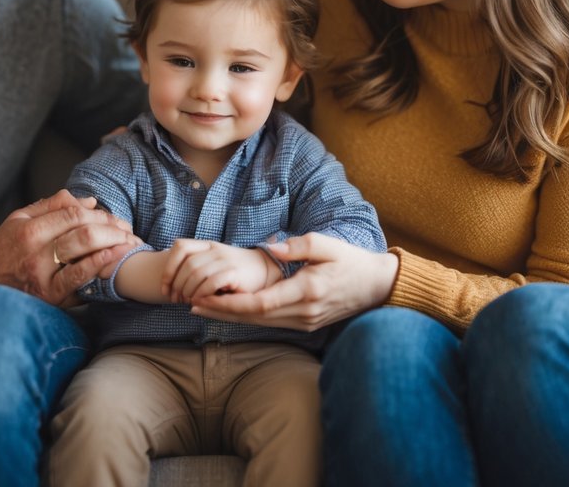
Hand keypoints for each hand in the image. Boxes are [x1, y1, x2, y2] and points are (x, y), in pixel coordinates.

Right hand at [0, 190, 137, 305]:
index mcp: (29, 229)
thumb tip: (88, 201)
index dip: (99, 214)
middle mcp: (35, 251)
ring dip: (113, 246)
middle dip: (112, 228)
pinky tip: (114, 260)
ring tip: (130, 243)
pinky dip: (99, 267)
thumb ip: (52, 207)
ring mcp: (42, 276)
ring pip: (84, 253)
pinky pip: (79, 281)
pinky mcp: (47, 297)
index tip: (114, 217)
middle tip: (129, 230)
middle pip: (84, 232)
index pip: (72, 214)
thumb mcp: (18, 219)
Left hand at [161, 240, 278, 302]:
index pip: (180, 246)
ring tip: (188, 302)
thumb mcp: (213, 265)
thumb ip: (195, 269)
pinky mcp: (235, 272)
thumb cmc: (235, 273)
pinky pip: (211, 281)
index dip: (169, 267)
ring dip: (188, 291)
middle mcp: (215, 249)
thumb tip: (171, 286)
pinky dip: (202, 293)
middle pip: (186, 264)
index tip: (165, 287)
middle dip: (176, 285)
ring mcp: (225, 259)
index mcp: (207, 245)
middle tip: (176, 300)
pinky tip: (201, 301)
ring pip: (196, 273)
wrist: (266, 270)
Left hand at [188, 233, 397, 331]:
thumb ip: (298, 246)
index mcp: (306, 291)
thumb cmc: (351, 261)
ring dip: (231, 317)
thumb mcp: (326, 245)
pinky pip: (271, 323)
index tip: (205, 297)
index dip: (230, 303)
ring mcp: (305, 322)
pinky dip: (248, 318)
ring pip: (260, 323)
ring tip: (204, 308)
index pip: (259, 303)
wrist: (376, 287)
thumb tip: (270, 248)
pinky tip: (231, 312)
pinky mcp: (305, 325)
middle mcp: (303, 312)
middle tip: (192, 304)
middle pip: (254, 317)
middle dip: (222, 311)